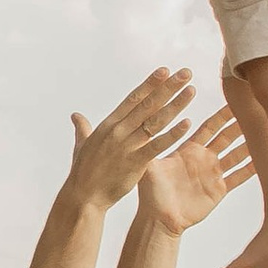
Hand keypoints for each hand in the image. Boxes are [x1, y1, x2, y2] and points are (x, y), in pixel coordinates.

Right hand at [64, 66, 196, 214]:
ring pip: (156, 120)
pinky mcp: (135, 162)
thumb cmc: (83, 172)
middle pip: (148, 104)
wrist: (83, 196)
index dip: (150, 84)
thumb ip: (83, 128)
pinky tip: (187, 124)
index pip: (134, 98)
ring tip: (191, 91)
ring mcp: (127, 145)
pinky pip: (158, 145)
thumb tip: (76, 115)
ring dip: (175, 104)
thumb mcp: (82, 145)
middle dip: (168, 87)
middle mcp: (119, 130)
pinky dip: (173, 134)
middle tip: (185, 73)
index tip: (165, 71)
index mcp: (109, 124)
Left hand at [137, 105, 254, 238]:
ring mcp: (213, 174)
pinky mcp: (219, 190)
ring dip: (250, 144)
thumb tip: (146, 122)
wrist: (159, 218)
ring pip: (237, 154)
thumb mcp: (150, 164)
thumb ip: (152, 144)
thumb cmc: (151, 193)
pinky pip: (239, 177)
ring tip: (266, 132)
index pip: (210, 126)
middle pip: (227, 136)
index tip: (234, 101)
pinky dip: (252, 169)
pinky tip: (266, 161)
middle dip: (240, 124)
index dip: (222, 114)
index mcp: (189, 149)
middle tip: (256, 110)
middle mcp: (204, 159)